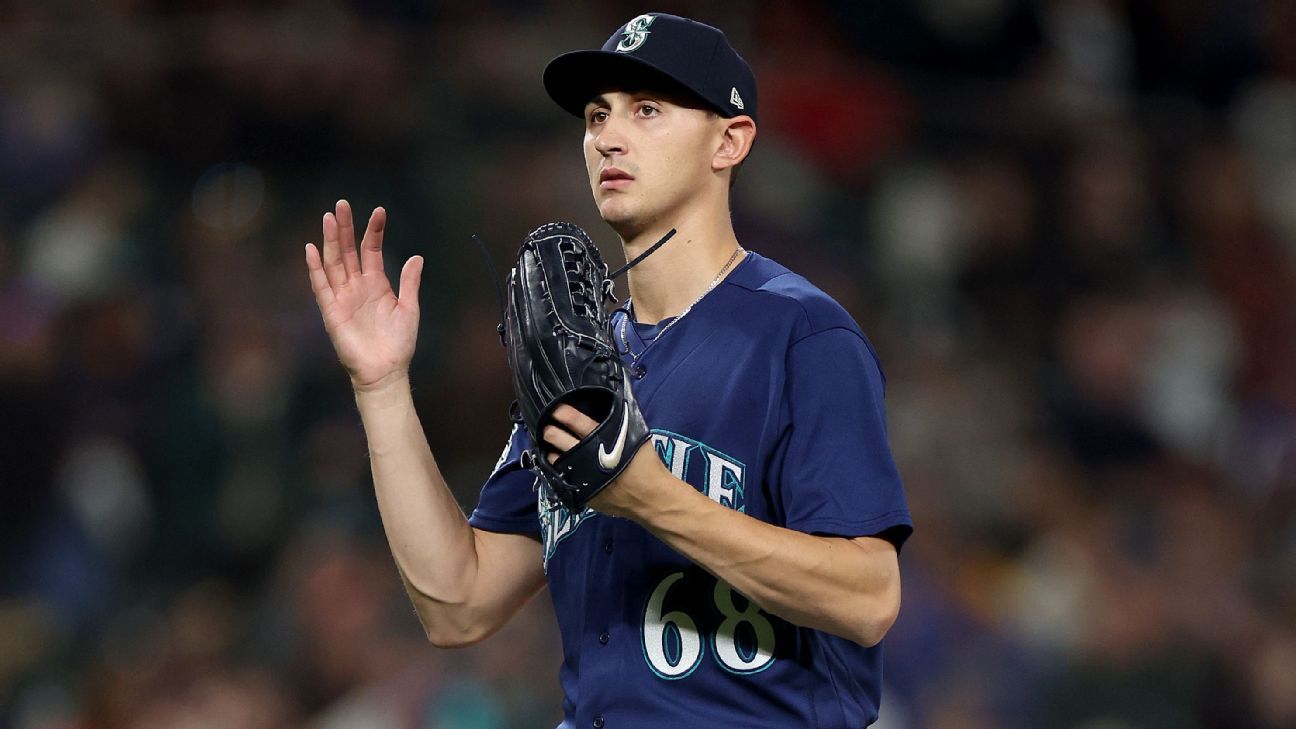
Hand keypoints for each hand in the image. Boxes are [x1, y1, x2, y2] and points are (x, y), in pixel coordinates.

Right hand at [306, 200, 423, 391]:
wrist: (386, 371)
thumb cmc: (398, 343)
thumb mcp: (409, 309)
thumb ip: (409, 282)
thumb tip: (416, 256)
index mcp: (376, 283)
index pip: (371, 250)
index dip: (374, 230)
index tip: (379, 210)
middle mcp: (356, 286)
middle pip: (348, 250)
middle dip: (345, 227)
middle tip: (342, 204)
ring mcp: (343, 297)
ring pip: (334, 263)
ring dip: (330, 241)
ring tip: (328, 218)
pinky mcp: (332, 312)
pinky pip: (321, 287)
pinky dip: (315, 269)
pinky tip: (312, 250)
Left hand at [542, 404, 667, 516]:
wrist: (649, 498)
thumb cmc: (646, 465)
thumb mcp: (636, 437)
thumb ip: (620, 422)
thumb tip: (610, 407)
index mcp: (602, 440)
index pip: (577, 421)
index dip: (563, 413)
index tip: (555, 408)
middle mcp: (586, 457)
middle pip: (559, 439)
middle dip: (550, 430)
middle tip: (547, 426)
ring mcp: (580, 476)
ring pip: (555, 459)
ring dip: (552, 451)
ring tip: (551, 446)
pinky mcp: (579, 492)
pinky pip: (561, 478)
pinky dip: (559, 469)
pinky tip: (561, 464)